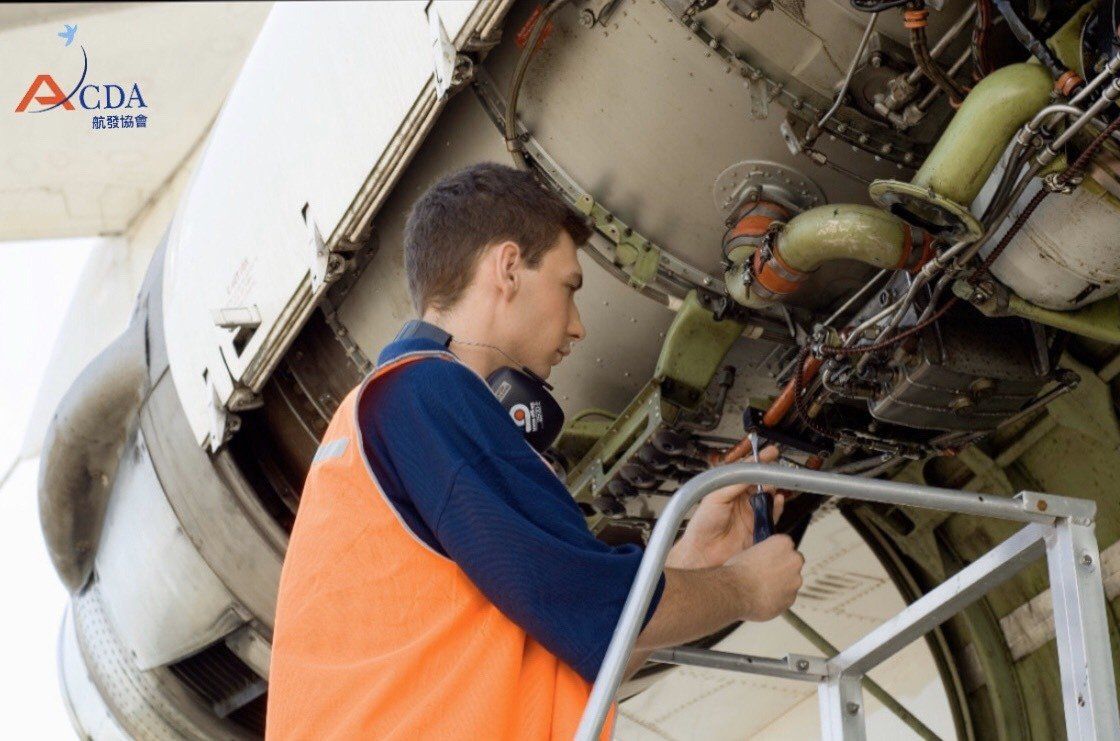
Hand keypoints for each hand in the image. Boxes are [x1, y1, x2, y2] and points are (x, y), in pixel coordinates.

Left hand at [667, 444, 783, 569]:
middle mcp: (741, 500)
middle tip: (774, 470)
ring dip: (773, 489)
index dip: (758, 462)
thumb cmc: (702, 525)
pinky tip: (778, 500)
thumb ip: (734, 483)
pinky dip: (778, 507)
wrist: (704, 551)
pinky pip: (774, 515)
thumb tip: (749, 472)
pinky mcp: (759, 527)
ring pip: (769, 497)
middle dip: (769, 474)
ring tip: (773, 485)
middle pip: (761, 482)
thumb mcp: (716, 497)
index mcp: (729, 489)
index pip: (747, 471)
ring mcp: (751, 513)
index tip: (769, 454)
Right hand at [725, 534, 804, 621]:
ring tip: (761, 589)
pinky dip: (778, 598)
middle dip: (783, 568)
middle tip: (766, 574)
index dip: (776, 552)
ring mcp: (795, 581)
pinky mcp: (791, 599)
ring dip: (781, 584)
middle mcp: (794, 560)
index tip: (768, 558)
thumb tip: (765, 559)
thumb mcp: (749, 551)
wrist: (736, 592)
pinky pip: (786, 597)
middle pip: (793, 562)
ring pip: (791, 582)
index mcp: (783, 543)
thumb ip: (764, 553)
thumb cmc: (738, 570)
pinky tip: (763, 598)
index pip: (786, 544)